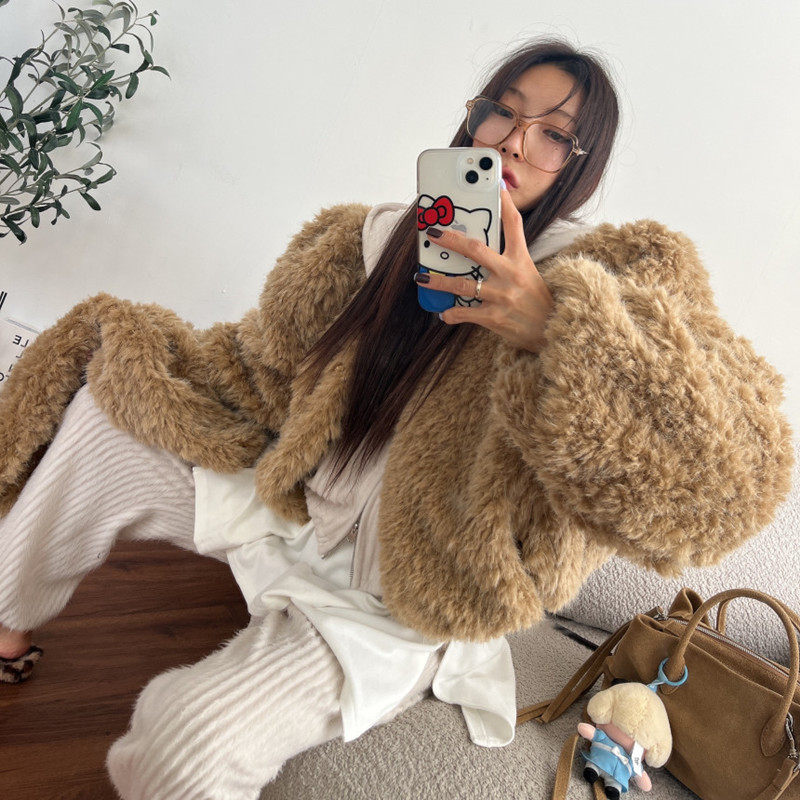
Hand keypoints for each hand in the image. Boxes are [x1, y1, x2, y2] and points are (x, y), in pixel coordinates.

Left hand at [414, 183, 554, 352]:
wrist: (554, 331)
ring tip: (422, 277)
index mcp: (522, 259)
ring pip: (463, 285)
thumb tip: (479, 252)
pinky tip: (443, 312)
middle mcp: (511, 274)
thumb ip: (508, 261)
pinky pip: (465, 314)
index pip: (514, 224)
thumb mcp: (529, 274)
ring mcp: (502, 296)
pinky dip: (451, 314)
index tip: (493, 184)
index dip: (503, 202)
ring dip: (439, 281)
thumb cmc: (537, 301)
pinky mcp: (495, 317)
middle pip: (476, 250)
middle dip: (451, 239)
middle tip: (431, 232)